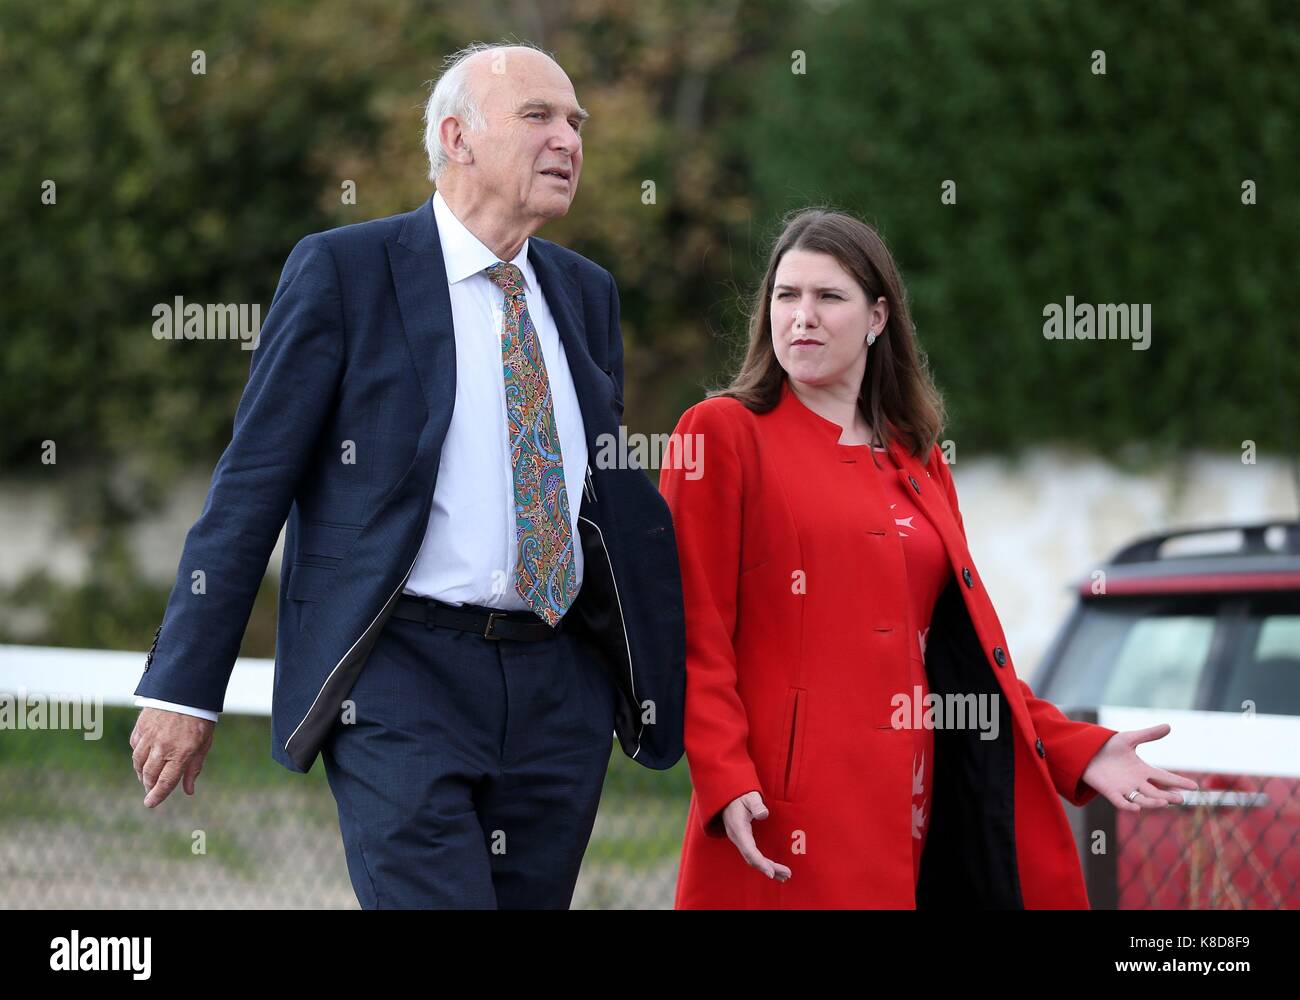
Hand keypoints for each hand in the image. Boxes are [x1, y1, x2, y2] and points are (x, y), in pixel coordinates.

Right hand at [129, 707, 214, 806]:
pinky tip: (144, 757)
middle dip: (149, 786)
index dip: (157, 796)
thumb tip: (188, 791)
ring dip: (142, 773)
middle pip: (149, 775)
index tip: (150, 804)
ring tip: (147, 777)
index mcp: (181, 753)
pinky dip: (138, 755)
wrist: (187, 689)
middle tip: (151, 790)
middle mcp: (162, 747)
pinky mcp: (141, 727)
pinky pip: (135, 747)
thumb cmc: (199, 718)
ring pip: (138, 763)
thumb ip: (194, 767)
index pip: (165, 782)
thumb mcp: (204, 743)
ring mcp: (149, 737)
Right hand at [721, 791, 791, 880]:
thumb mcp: (748, 797)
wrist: (727, 798)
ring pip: (753, 860)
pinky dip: (764, 864)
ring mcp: (740, 841)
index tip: (770, 873)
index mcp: (738, 829)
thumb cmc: (740, 797)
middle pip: (752, 859)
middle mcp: (738, 838)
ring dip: (768, 868)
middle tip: (788, 874)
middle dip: (769, 868)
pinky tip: (774, 870)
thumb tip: (764, 814)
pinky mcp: (744, 842)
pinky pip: (753, 856)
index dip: (760, 862)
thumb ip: (756, 805)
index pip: (749, 850)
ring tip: (785, 876)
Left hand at [1081, 724, 1197, 811]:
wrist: (1085, 751)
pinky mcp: (1109, 792)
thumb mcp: (1129, 739)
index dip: (1179, 782)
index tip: (1194, 786)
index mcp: (1142, 770)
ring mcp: (1123, 788)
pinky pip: (1121, 802)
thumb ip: (1148, 734)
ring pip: (1142, 799)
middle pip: (1156, 792)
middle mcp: (1136, 782)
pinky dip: (1128, 806)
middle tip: (1180, 799)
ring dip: (1152, 802)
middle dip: (1168, 796)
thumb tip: (1169, 726)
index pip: (1164, 777)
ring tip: (1164, 802)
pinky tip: (1137, 808)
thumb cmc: (1108, 746)